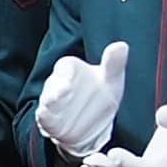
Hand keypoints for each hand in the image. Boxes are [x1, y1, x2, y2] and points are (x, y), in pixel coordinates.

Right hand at [34, 43, 125, 166]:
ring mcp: (51, 102)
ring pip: (48, 103)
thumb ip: (114, 63)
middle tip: (62, 92)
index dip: (66, 73)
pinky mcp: (49, 120)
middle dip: (56, 91)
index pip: (65, 67)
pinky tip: (47, 120)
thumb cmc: (101, 91)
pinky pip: (45, 119)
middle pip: (54, 86)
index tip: (69, 81)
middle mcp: (57, 84)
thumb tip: (121, 45)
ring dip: (51, 106)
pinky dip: (46, 119)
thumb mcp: (112, 77)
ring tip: (51, 108)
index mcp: (70, 69)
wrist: (93, 120)